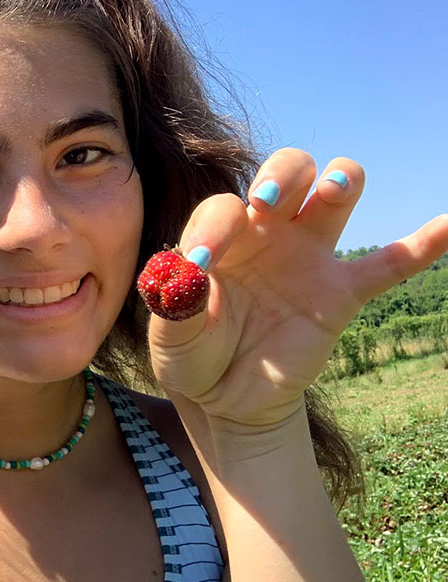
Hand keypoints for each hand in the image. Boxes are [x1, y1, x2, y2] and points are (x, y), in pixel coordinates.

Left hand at [149, 148, 447, 431]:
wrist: (226, 398)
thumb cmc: (192, 356)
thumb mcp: (171, 339)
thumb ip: (175, 306)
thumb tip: (181, 275)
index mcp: (221, 236)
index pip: (221, 209)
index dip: (212, 228)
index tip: (199, 263)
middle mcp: (267, 233)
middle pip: (286, 173)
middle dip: (280, 175)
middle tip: (266, 202)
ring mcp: (308, 257)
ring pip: (334, 196)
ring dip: (338, 181)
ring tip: (332, 190)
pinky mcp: (342, 292)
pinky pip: (388, 263)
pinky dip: (421, 244)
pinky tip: (445, 224)